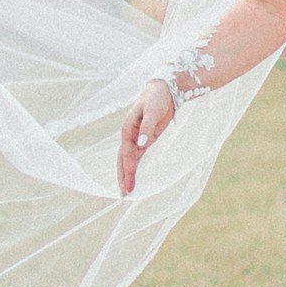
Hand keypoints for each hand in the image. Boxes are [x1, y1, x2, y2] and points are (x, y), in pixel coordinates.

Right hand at [117, 80, 175, 197]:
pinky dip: (134, 168)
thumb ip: (147, 128)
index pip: (127, 153)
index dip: (127, 170)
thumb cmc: (156, 98)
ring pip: (128, 160)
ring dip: (126, 174)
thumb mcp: (153, 111)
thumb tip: (141, 144)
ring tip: (126, 191)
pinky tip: (133, 177)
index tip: (128, 185)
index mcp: (128, 128)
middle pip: (122, 159)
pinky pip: (137, 157)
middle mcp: (129, 135)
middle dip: (122, 177)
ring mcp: (136, 138)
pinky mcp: (144, 139)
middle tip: (123, 196)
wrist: (163, 90)